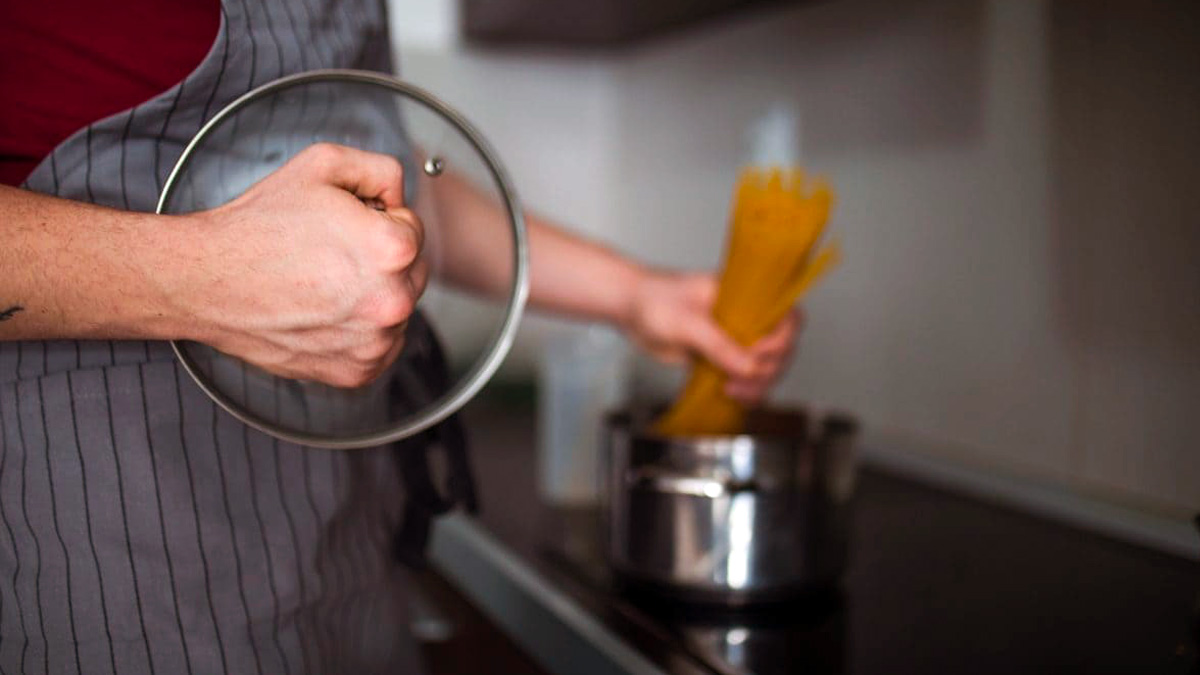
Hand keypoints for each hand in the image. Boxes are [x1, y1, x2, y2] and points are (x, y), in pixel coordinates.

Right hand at [174, 143, 425, 387]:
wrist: (207, 279)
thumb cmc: (259, 227)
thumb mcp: (322, 164)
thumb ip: (381, 170)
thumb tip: (401, 194)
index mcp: (392, 249)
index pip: (412, 227)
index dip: (376, 218)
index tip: (342, 225)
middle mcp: (392, 302)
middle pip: (410, 270)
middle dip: (379, 258)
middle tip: (328, 252)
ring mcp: (374, 342)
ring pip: (395, 309)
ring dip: (371, 295)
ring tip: (321, 282)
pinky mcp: (356, 371)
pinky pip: (379, 346)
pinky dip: (359, 331)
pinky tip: (324, 311)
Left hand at [625, 270, 800, 403]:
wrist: (631, 311)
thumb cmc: (656, 301)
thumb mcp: (688, 322)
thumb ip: (719, 345)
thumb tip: (750, 368)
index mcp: (746, 297)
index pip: (787, 316)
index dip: (781, 340)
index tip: (758, 354)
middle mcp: (747, 318)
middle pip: (782, 349)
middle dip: (767, 369)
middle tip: (739, 380)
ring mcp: (736, 340)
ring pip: (766, 368)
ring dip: (758, 385)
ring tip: (731, 391)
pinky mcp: (722, 359)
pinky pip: (746, 379)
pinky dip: (746, 392)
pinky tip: (732, 396)